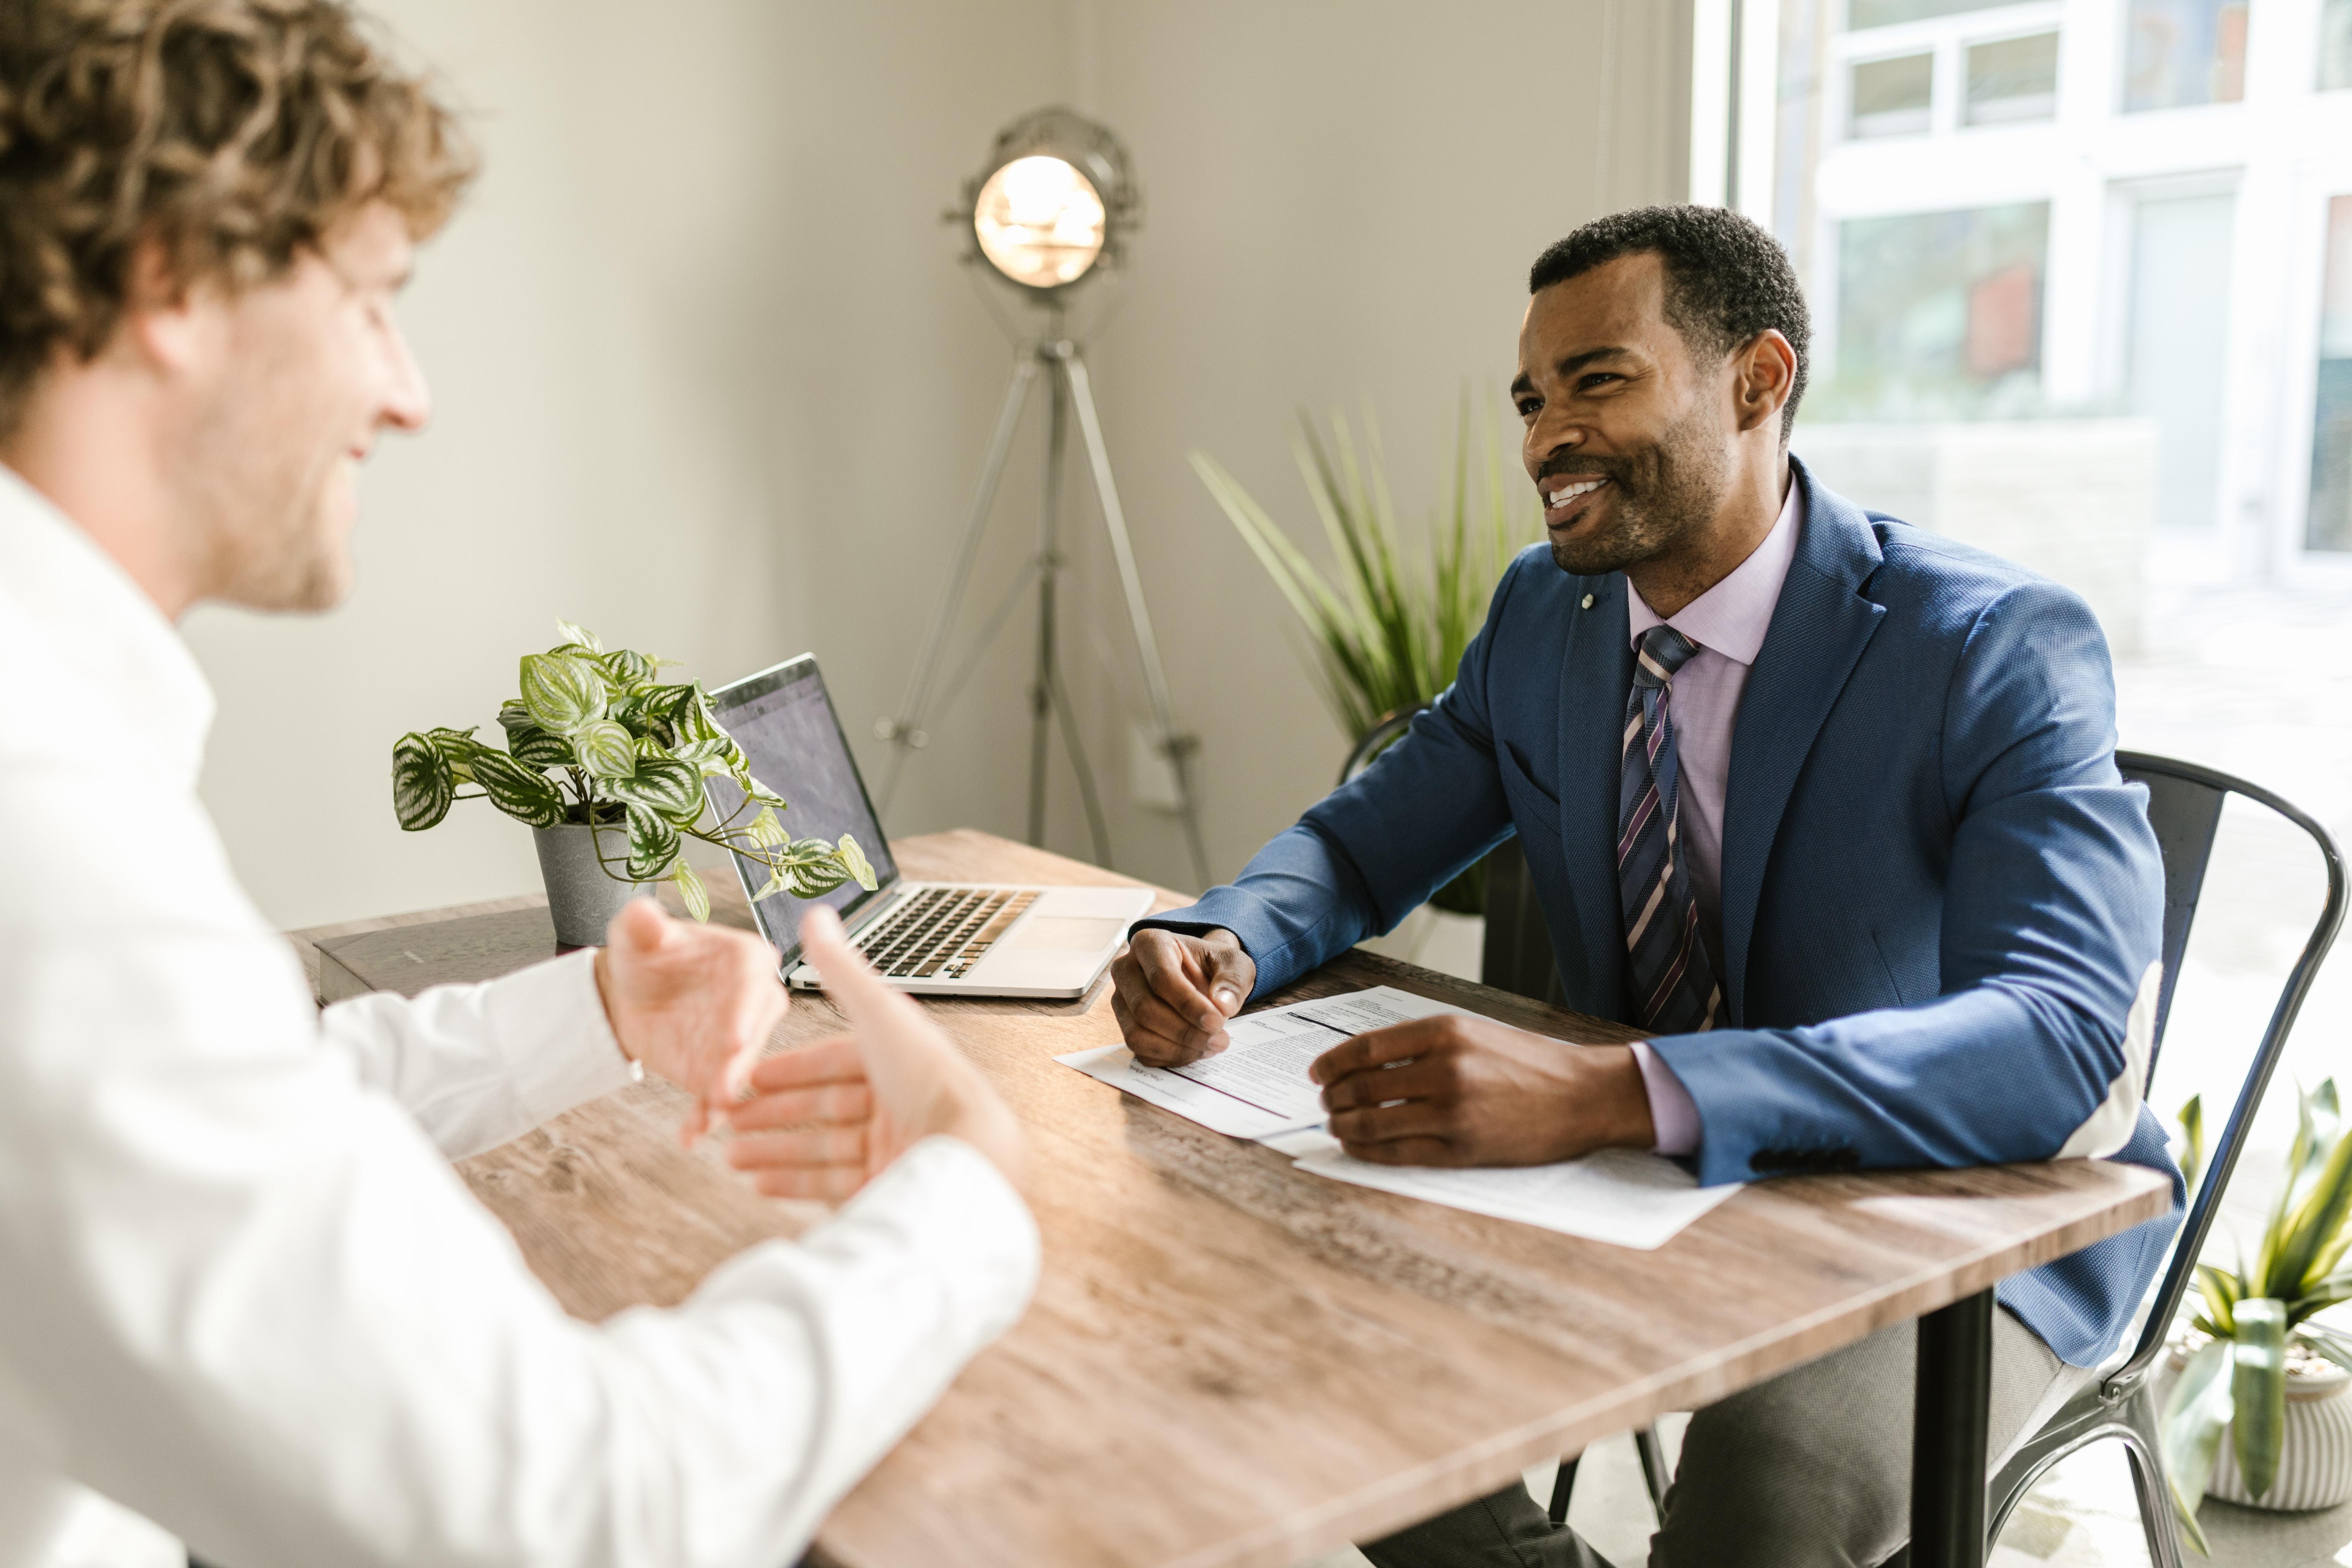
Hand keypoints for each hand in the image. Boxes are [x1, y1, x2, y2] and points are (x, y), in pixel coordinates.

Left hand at [593, 898, 786, 1145]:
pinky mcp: (719, 1072)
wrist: (632, 994)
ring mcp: (740, 1040)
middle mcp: (754, 1001)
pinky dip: (704, 1116)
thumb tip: (643, 912)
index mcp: (745, 959)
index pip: (752, 983)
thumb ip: (641, 924)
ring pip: (740, 1069)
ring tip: (710, 1114)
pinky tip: (690, 1134)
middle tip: (726, 1088)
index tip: (735, 1039)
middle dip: (740, 1062)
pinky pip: (715, 1096)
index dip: (744, 1012)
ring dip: (727, 1093)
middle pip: (755, 1031)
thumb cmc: (645, 954)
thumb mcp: (636, 935)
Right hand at [722, 905, 1025, 1200]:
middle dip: (772, 1112)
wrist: (964, 1151)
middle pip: (823, 1106)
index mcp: (898, 1058)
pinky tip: (759, 1183)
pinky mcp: (888, 1184)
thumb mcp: (877, 1012)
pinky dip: (793, 1182)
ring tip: (730, 1156)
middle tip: (729, 1118)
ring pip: (821, 1147)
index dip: (790, 1068)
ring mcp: (893, 1147)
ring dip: (773, 1150)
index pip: (834, 1061)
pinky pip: (832, 1183)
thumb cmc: (926, 1078)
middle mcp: (898, 1101)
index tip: (750, 1077)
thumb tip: (815, 916)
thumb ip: (840, 969)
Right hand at [1109, 927, 1255, 1066]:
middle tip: (1219, 1040)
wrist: (1201, 974)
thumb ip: (1232, 979)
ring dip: (1176, 1048)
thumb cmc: (1213, 965)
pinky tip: (1194, 1051)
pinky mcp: (1124, 1025)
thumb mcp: (1234, 963)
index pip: (1161, 977)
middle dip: (1185, 1031)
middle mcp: (1126, 969)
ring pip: (1137, 1034)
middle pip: (1145, 1008)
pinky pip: (1140, 1050)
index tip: (1216, 1022)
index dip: (1188, 1004)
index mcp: (1149, 943)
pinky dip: (1169, 1057)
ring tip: (1209, 1047)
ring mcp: (1121, 999)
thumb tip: (1222, 1005)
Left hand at [1309, 1015, 1654, 1166]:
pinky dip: (1368, 1151)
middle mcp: (1444, 1069)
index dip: (1331, 1063)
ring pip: (1373, 1123)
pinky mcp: (1461, 1149)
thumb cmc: (1527, 1063)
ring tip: (1335, 1125)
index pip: (1365, 1048)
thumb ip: (1421, 1044)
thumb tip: (1363, 1061)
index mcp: (1445, 1032)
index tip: (1316, 1073)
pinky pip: (1397, 1153)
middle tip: (1324, 1102)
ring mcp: (1452, 1112)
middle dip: (1332, 1097)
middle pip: (1362, 1086)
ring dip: (1343, 1125)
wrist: (1583, 1095)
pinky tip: (1357, 1146)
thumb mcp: (1473, 1033)